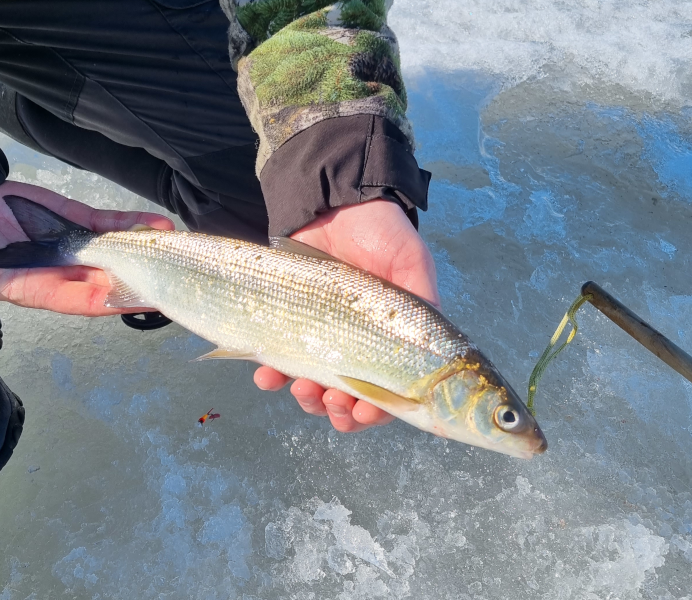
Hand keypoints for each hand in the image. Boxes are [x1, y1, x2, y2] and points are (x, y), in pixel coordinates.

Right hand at [0, 181, 172, 371]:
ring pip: (118, 251)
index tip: (151, 301)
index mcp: (39, 289)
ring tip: (179, 246)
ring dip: (146, 250)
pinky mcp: (73, 220)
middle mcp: (63, 271)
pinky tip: (159, 223)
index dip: (118, 301)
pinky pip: (109, 224)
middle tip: (180, 274)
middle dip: (144, 278)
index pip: (87, 301)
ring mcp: (72, 245)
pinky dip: (132, 223)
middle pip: (113, 279)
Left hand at [253, 200, 440, 432]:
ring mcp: (321, 337)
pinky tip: (267, 376)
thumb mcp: (411, 263)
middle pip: (349, 398)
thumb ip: (421, 300)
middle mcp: (357, 345)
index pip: (388, 390)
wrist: (332, 200)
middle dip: (339, 411)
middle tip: (333, 404)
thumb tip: (434, 348)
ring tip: (303, 391)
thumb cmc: (380, 233)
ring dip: (308, 400)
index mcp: (392, 340)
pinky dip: (272, 376)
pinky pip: (278, 360)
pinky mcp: (290, 325)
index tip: (362, 414)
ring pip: (313, 387)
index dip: (376, 411)